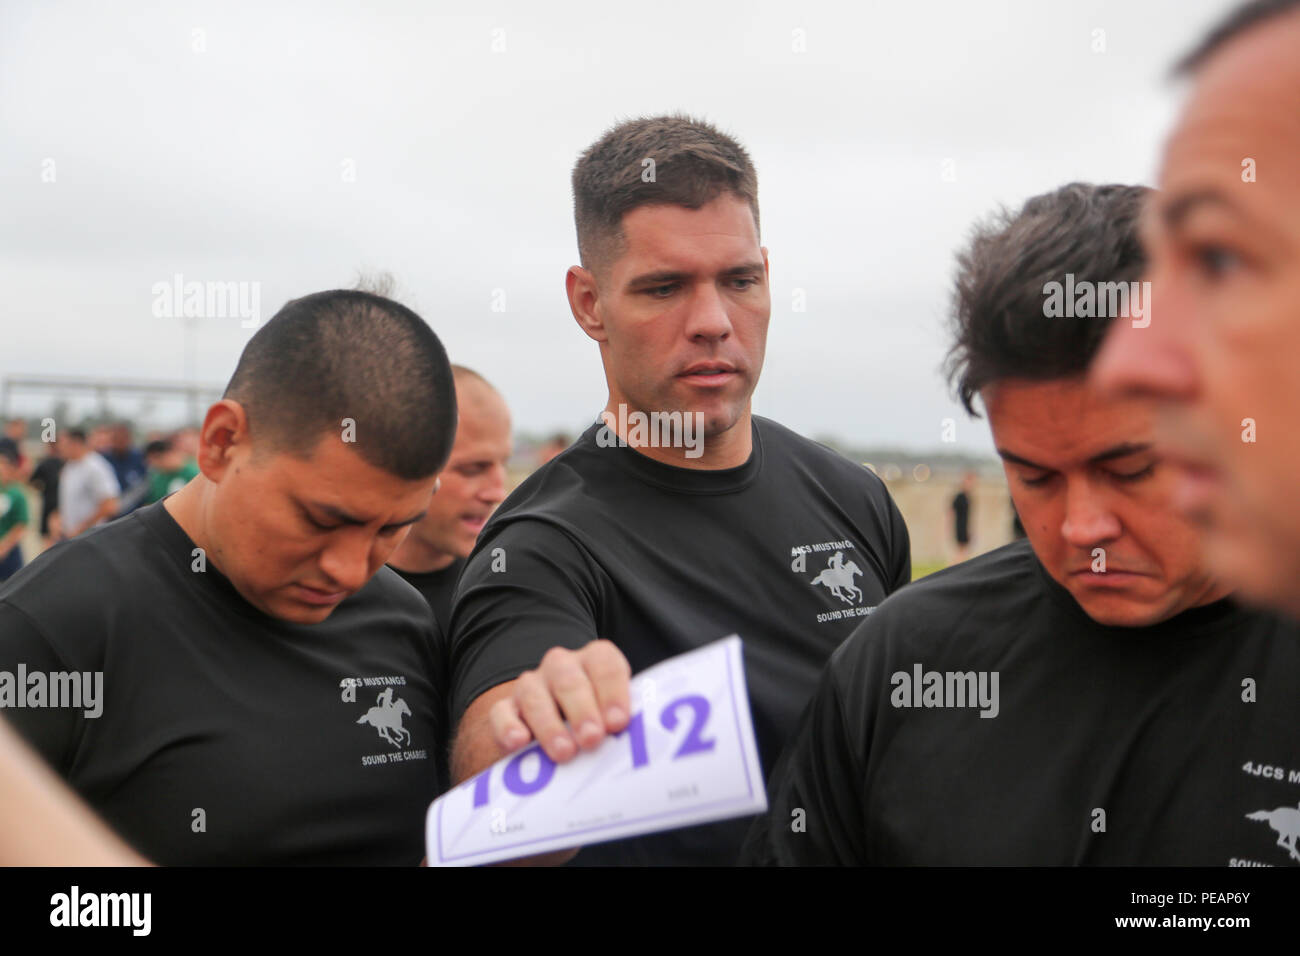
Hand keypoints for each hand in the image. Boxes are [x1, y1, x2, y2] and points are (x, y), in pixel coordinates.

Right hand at [488, 639, 630, 763]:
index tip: (619, 723)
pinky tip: (518, 743)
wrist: (559, 733)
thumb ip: (626, 724)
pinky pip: (501, 713)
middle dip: (582, 710)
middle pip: (569, 679)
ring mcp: (531, 685)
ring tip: (564, 752)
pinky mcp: (506, 709)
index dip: (613, 692)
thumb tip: (642, 747)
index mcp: (595, 661)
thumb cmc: (599, 726)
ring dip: (550, 725)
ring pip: (534, 695)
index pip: (605, 663)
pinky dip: (508, 727)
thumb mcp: (616, 719)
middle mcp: (562, 666)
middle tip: (593, 739)